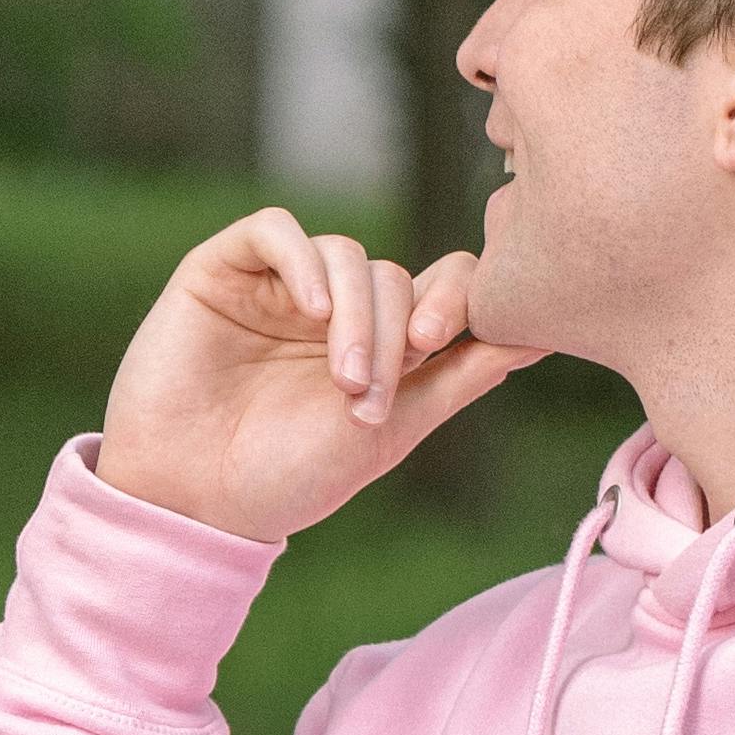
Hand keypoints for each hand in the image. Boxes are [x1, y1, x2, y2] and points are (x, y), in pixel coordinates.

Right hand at [94, 208, 540, 544]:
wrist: (191, 502)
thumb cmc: (288, 479)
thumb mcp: (393, 430)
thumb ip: (462, 377)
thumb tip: (543, 335)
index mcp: (380, 343)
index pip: (439, 288)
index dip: (455, 303)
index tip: (442, 347)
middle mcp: (333, 308)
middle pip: (396, 275)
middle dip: (395, 331)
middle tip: (371, 392)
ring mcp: (279, 286)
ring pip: (345, 256)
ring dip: (356, 314)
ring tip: (342, 379)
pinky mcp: (223, 270)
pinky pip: (275, 232)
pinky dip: (300, 261)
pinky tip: (309, 313)